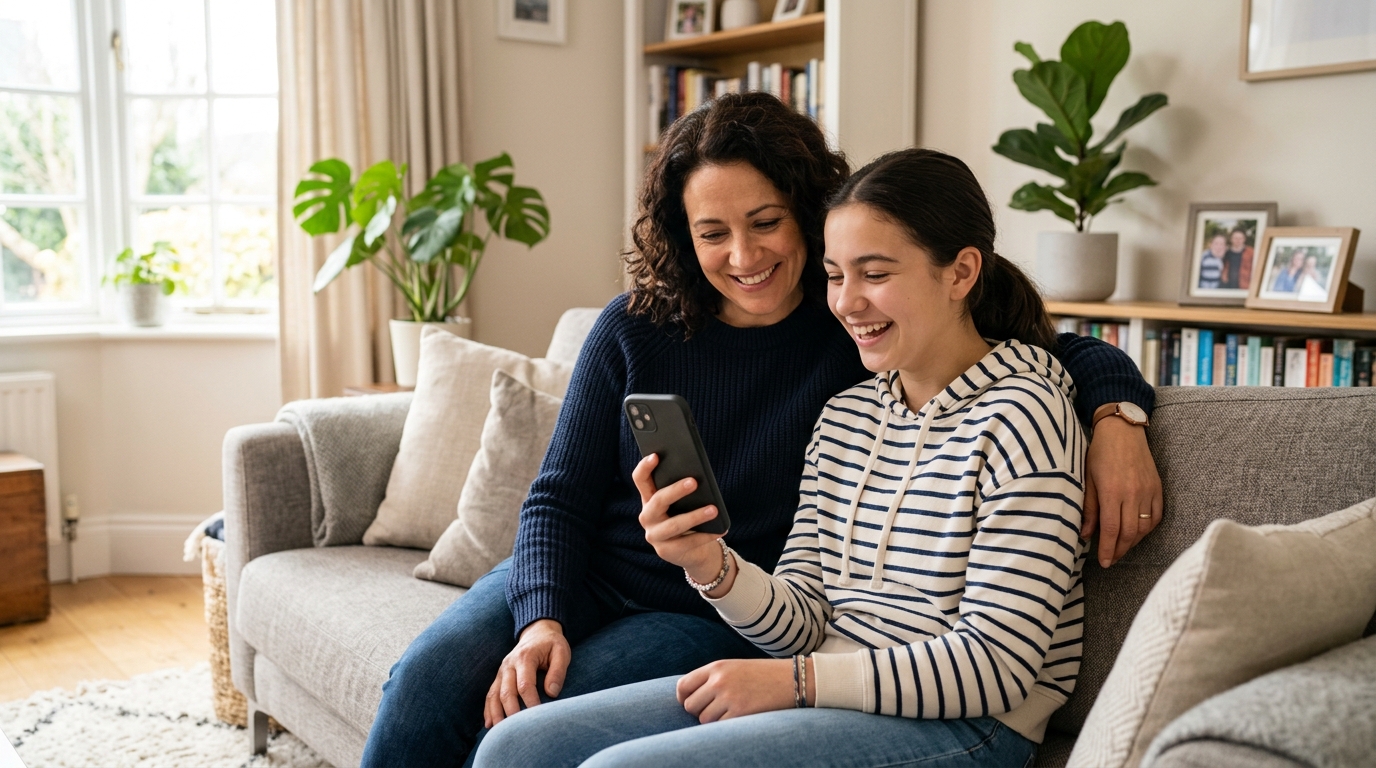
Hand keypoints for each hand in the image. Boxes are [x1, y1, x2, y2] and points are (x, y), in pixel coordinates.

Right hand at [483, 619, 569, 727]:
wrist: (537, 631)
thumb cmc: (552, 644)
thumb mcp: (561, 652)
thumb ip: (558, 671)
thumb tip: (552, 693)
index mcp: (525, 658)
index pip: (524, 684)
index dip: (530, 702)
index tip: (537, 717)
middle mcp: (509, 664)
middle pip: (506, 692)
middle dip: (511, 712)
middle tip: (517, 730)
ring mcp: (501, 671)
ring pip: (494, 695)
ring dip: (495, 714)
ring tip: (499, 732)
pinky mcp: (499, 676)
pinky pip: (490, 694)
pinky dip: (488, 709)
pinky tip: (489, 723)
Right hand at [632, 455, 731, 591]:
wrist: (692, 550)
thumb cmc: (688, 516)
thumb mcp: (685, 501)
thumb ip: (685, 488)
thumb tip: (698, 476)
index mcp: (649, 498)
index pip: (640, 480)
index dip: (645, 467)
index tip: (656, 455)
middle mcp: (647, 516)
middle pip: (657, 500)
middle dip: (676, 490)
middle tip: (694, 481)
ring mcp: (654, 535)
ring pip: (674, 524)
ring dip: (695, 516)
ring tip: (713, 509)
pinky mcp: (665, 551)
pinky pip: (686, 543)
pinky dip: (705, 536)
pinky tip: (720, 530)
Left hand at [676, 658, 805, 722]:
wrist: (793, 680)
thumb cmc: (763, 676)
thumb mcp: (735, 668)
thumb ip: (712, 679)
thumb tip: (688, 699)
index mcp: (716, 667)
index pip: (683, 685)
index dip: (684, 698)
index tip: (691, 703)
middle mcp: (719, 681)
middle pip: (690, 705)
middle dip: (699, 711)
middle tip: (715, 710)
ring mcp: (729, 697)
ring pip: (704, 719)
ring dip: (714, 720)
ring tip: (731, 711)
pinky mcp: (740, 712)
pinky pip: (719, 727)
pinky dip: (726, 726)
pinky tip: (740, 717)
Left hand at [1081, 408, 1162, 567]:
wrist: (1123, 431)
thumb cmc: (1100, 453)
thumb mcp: (1088, 478)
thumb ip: (1088, 508)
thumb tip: (1086, 534)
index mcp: (1112, 491)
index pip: (1112, 529)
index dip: (1108, 549)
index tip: (1104, 562)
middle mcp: (1133, 494)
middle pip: (1130, 533)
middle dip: (1120, 550)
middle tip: (1111, 559)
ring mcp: (1148, 491)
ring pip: (1144, 527)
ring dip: (1133, 541)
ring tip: (1121, 547)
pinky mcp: (1157, 488)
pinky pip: (1156, 516)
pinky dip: (1147, 528)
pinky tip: (1137, 533)